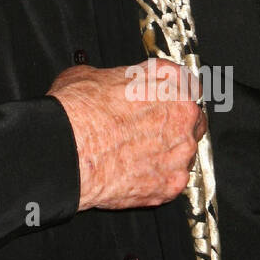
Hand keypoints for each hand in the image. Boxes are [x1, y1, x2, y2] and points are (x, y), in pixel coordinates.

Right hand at [47, 58, 205, 211]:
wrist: (67, 150)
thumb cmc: (77, 113)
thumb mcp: (92, 75)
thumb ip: (117, 80)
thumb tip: (108, 85)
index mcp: (167, 80)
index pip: (185, 82)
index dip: (170, 92)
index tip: (162, 99)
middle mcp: (182, 114)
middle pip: (193, 118)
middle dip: (174, 124)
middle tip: (147, 129)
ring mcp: (180, 152)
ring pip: (184, 152)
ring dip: (167, 152)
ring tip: (136, 155)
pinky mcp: (171, 184)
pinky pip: (172, 180)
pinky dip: (157, 178)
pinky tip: (133, 173)